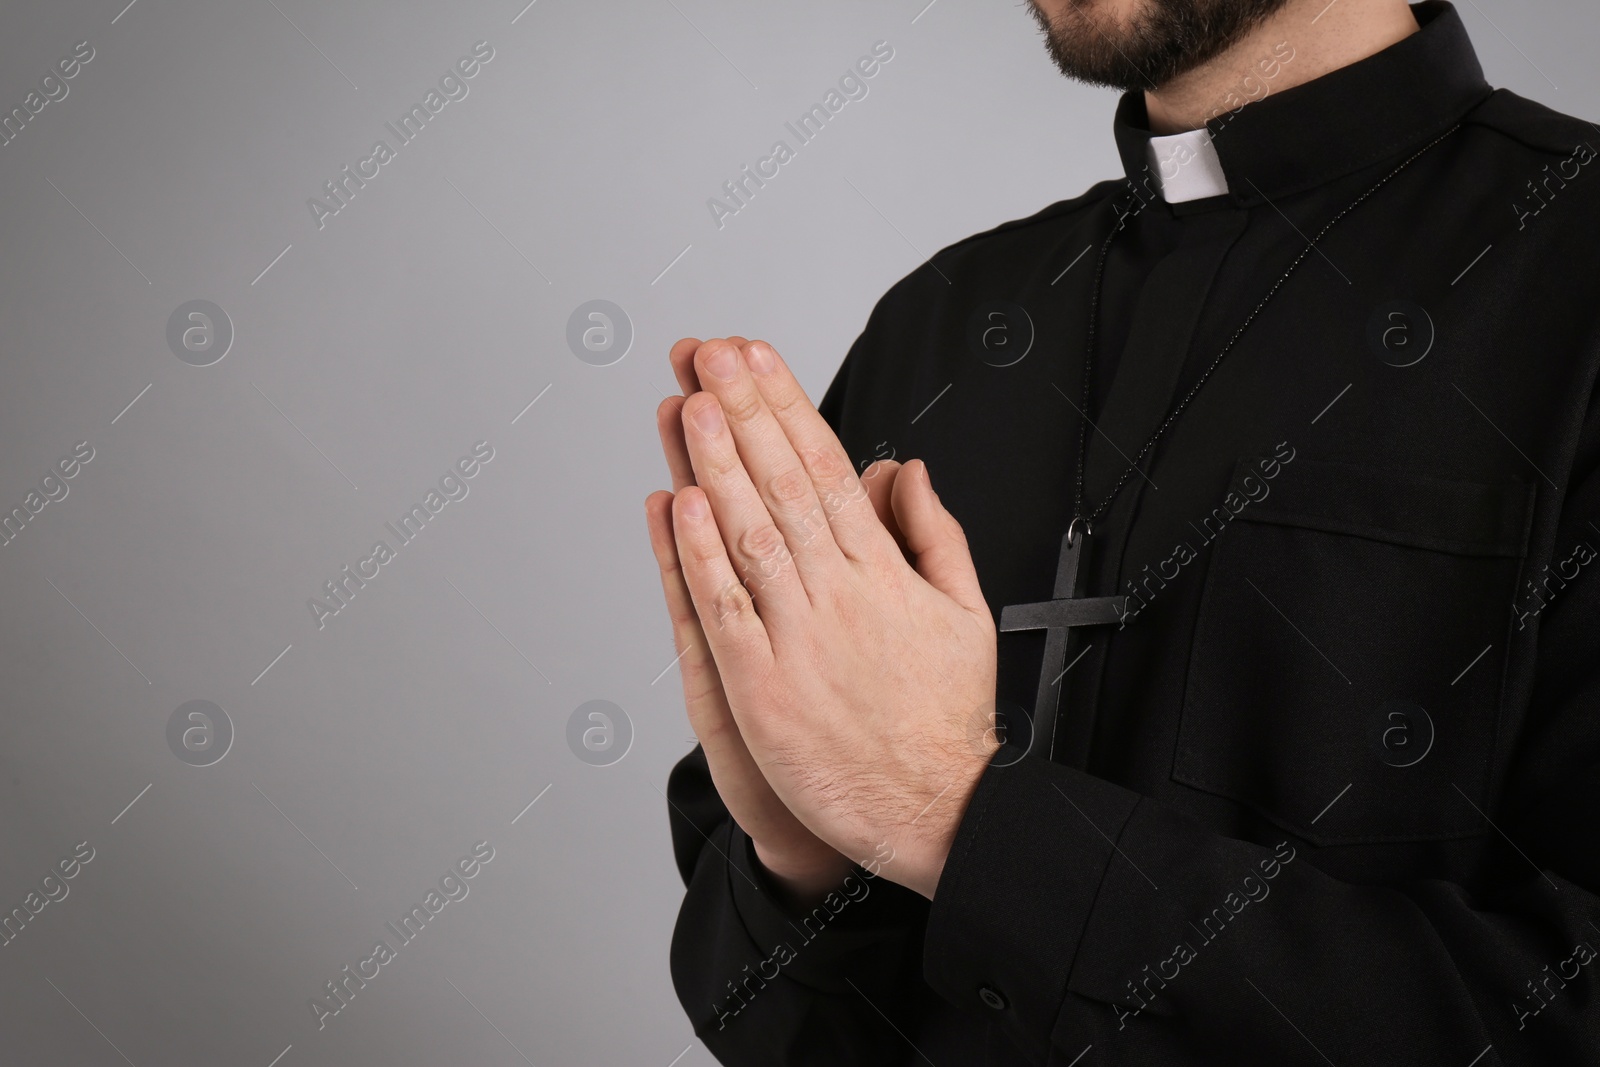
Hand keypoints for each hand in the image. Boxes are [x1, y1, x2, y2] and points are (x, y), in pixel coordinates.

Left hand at [661, 337, 997, 898]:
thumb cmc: (946, 718)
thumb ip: (934, 534)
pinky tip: (681, 506)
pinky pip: (726, 610)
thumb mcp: (967, 611)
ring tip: (690, 404)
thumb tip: (905, 470)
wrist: (939, 811)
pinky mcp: (764, 687)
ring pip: (750, 534)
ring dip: (717, 465)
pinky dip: (701, 557)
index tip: (759, 359)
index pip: (829, 467)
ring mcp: (799, 638)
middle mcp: (841, 593)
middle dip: (745, 412)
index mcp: (885, 571)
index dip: (789, 407)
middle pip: (784, 485)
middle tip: (710, 354)